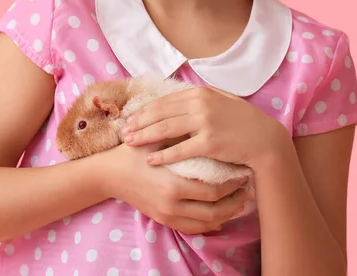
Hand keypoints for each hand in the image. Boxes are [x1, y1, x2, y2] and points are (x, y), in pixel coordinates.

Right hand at [101, 141, 249, 234]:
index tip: (242, 172)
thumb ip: (181, 138)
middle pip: (215, 210)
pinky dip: (211, 223)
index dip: (231, 184)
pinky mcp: (164, 220)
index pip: (213, 191)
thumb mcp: (156, 142)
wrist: (110, 174)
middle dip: (235, 200)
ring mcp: (167, 215)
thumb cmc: (133, 153)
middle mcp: (172, 205)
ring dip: (227, 213)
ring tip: (240, 201)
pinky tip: (221, 213)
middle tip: (247, 188)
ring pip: (207, 223)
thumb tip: (211, 128)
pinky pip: (194, 228)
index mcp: (173, 184)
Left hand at [123, 86, 290, 168]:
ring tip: (130, 143)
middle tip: (123, 132)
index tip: (130, 118)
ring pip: (165, 129)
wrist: (265, 140)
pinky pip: (180, 150)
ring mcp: (205, 122)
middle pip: (160, 113)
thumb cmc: (242, 122)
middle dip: (139, 123)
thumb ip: (198, 98)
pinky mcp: (209, 142)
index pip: (164, 101)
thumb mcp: (221, 101)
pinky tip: (150, 160)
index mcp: (200, 92)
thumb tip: (176, 99)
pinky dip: (162, 155)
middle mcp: (200, 104)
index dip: (144, 110)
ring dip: (144, 137)